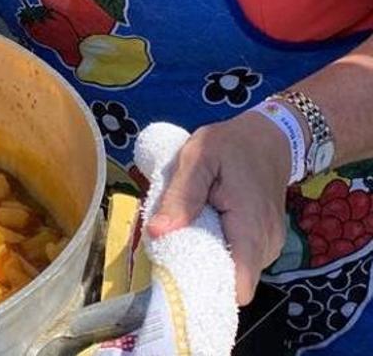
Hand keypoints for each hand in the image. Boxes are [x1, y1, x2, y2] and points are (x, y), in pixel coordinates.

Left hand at [148, 113, 291, 303]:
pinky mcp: (266, 242)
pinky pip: (240, 259)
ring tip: (191, 226)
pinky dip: (220, 249)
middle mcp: (266, 244)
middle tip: (176, 239)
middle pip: (231, 281)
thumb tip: (156, 232)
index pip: (239, 286)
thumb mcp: (198, 158)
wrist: (268, 139)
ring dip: (208, 256)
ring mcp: (270, 246)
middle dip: (200, 268)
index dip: (207, 288)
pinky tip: (207, 226)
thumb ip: (180, 195)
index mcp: (250, 227)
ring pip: (234, 271)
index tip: (178, 274)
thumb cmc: (230, 146)